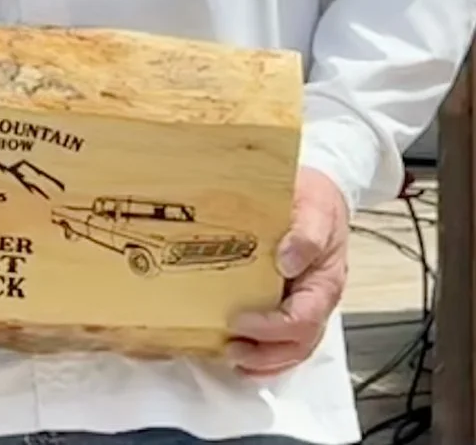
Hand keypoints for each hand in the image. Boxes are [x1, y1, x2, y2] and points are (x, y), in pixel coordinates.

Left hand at [228, 167, 349, 377]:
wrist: (320, 195)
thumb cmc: (316, 200)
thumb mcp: (314, 207)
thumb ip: (305, 234)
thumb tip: (287, 260)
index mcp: (325, 281)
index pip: (303, 319)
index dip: (271, 327)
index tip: (239, 320)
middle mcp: (317, 299)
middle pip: (300, 343)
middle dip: (266, 354)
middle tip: (231, 351)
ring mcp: (305, 303)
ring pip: (294, 347)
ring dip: (264, 360)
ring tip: (233, 360)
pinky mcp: (290, 302)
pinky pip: (285, 338)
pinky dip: (266, 353)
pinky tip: (243, 356)